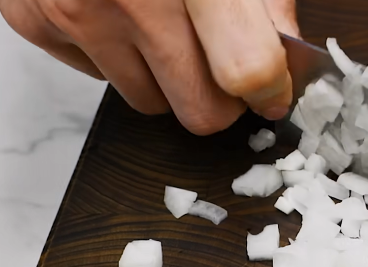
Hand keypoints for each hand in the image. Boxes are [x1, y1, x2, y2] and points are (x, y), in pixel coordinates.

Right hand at [1, 0, 299, 134]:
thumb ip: (265, 0)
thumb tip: (286, 57)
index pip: (247, 68)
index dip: (269, 90)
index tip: (271, 91)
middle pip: (199, 110)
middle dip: (218, 98)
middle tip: (219, 64)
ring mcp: (79, 12)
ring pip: (149, 101)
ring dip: (165, 78)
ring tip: (163, 24)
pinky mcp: (37, 21)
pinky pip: (98, 76)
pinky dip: (114, 53)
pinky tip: (116, 9)